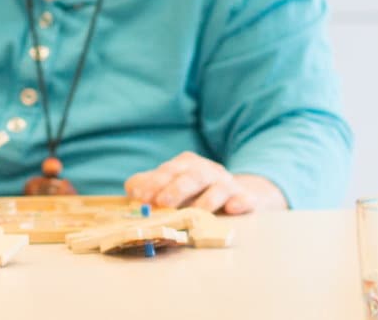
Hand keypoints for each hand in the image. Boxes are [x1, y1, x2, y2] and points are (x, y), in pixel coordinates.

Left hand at [124, 151, 286, 214]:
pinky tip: (234, 208)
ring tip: (196, 212)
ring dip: (206, 199)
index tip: (140, 198)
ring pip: (218, 187)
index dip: (153, 183)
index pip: (168, 171)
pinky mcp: (244, 198)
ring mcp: (227, 184)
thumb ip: (148, 187)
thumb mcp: (170, 186)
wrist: (236, 194)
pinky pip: (245, 198)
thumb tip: (132, 191)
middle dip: (177, 188)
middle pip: (192, 176)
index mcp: (185, 166)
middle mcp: (206, 171)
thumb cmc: (194, 193)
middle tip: (162, 203)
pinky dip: (241, 202)